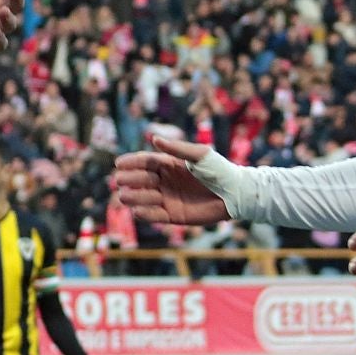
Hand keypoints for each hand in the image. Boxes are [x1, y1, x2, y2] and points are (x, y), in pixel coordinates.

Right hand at [112, 134, 229, 225]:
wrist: (236, 195)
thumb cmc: (220, 170)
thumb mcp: (200, 155)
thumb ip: (177, 149)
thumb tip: (154, 139)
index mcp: (167, 164)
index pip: (143, 162)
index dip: (130, 162)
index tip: (118, 164)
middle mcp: (163, 181)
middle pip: (137, 180)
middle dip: (128, 180)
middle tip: (122, 181)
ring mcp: (166, 198)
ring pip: (140, 198)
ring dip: (132, 197)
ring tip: (126, 196)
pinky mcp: (172, 215)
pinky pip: (153, 215)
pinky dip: (144, 214)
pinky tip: (138, 211)